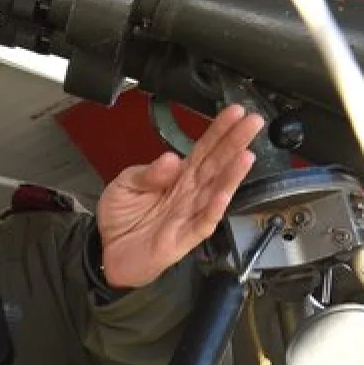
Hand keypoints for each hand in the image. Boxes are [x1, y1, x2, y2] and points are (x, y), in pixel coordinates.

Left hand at [97, 104, 263, 287]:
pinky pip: (202, 223)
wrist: (109, 252)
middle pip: (216, 165)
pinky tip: (223, 195)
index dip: (218, 131)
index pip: (202, 150)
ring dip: (231, 175)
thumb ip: (147, 173)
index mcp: (176, 176)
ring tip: (246, 154)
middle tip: (254, 122)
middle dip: (235, 143)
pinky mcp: (184, 238)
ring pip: (215, 192)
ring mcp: (189, 215)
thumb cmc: (120, 218)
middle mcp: (188, 193)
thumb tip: (171, 158)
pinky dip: (213, 210)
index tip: (235, 112)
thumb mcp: (124, 186)